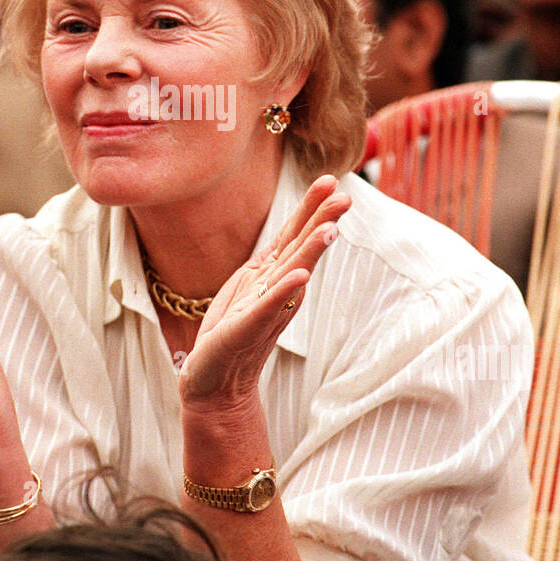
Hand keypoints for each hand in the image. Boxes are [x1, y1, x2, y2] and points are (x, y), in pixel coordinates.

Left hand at [178, 176, 349, 408]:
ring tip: (329, 228)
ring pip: (293, 273)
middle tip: (345, 197)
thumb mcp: (249, 285)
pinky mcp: (248, 329)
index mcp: (273, 275)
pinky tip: (299, 277)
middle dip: (321, 221)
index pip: (295, 235)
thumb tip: (298, 232)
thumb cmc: (230, 331)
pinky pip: (268, 306)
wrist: (214, 380)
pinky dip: (284, 291)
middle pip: (302, 249)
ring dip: (311, 251)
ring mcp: (265, 309)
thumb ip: (273, 261)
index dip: (311, 207)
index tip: (331, 179)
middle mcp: (277, 290)